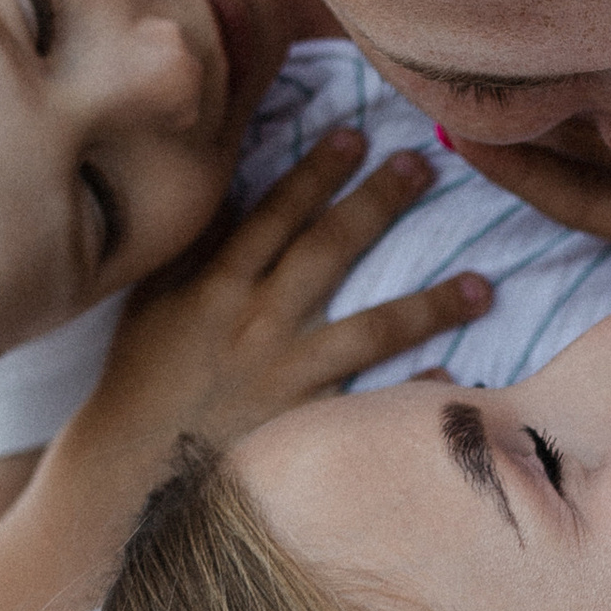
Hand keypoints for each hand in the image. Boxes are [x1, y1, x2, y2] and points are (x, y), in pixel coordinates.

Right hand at [86, 126, 489, 449]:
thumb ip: (195, 253)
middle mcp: (256, 324)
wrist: (127, 476)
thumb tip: (232, 195)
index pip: (272, 215)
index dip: (315, 171)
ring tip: (484, 287)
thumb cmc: (139, 387)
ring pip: (369, 330)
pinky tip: (456, 382)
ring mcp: (286, 378)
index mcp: (215, 288)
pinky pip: (369, 410)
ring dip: (430, 305)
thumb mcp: (152, 307)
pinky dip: (410, 397)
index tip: (355, 133)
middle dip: (376, 203)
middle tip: (422, 165)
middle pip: (326, 251)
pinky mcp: (303, 429)